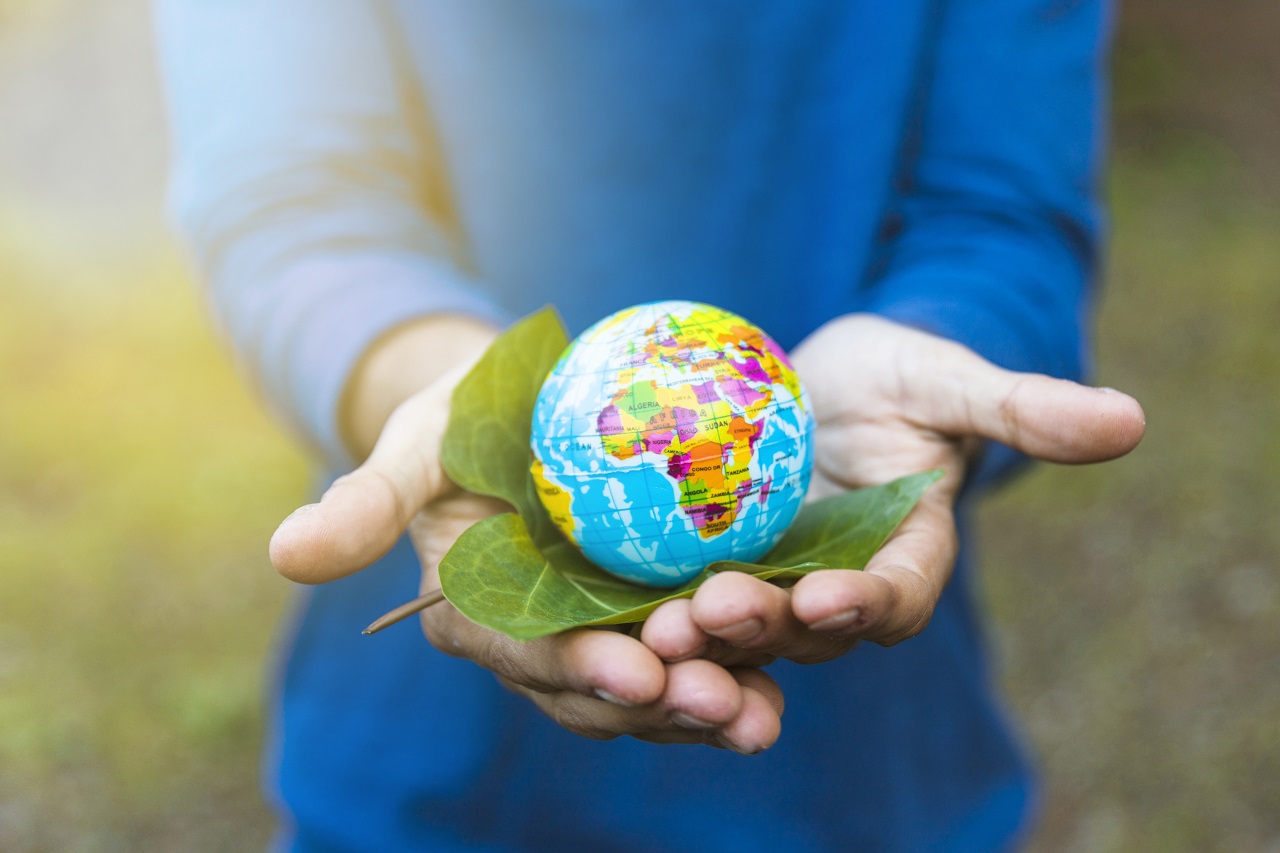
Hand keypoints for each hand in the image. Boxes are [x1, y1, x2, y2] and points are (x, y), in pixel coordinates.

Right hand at [268, 315, 784, 751]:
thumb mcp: (412, 445)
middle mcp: (536, 640)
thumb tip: (285, 555)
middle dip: (660, 705)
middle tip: (725, 707)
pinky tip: (795, 661)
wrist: (513, 403)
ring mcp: (599, 629)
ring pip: (655, 680)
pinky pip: (697, 638)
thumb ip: (364, 503)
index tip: (630, 675)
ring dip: (710, 699)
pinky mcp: (651, 606)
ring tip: (765, 712)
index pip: (520, 655)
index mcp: (471, 616)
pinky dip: (742, 655)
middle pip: (597, 689)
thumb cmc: (456, 416)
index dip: (571, 670)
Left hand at [643, 314, 1145, 666]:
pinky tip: (609, 594)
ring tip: (658, 622)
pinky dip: (653, 599)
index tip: (834, 596)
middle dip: (764, 628)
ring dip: (701, 632)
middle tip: (712, 612)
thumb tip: (1130, 419)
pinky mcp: (714, 563)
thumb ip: (1024, 408)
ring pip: (739, 625)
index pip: (895, 596)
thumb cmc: (901, 374)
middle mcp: (837, 586)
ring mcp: (772, 580)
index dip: (869, 604)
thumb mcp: (952, 380)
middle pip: (804, 628)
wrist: (826, 380)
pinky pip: (682, 589)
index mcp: (904, 558)